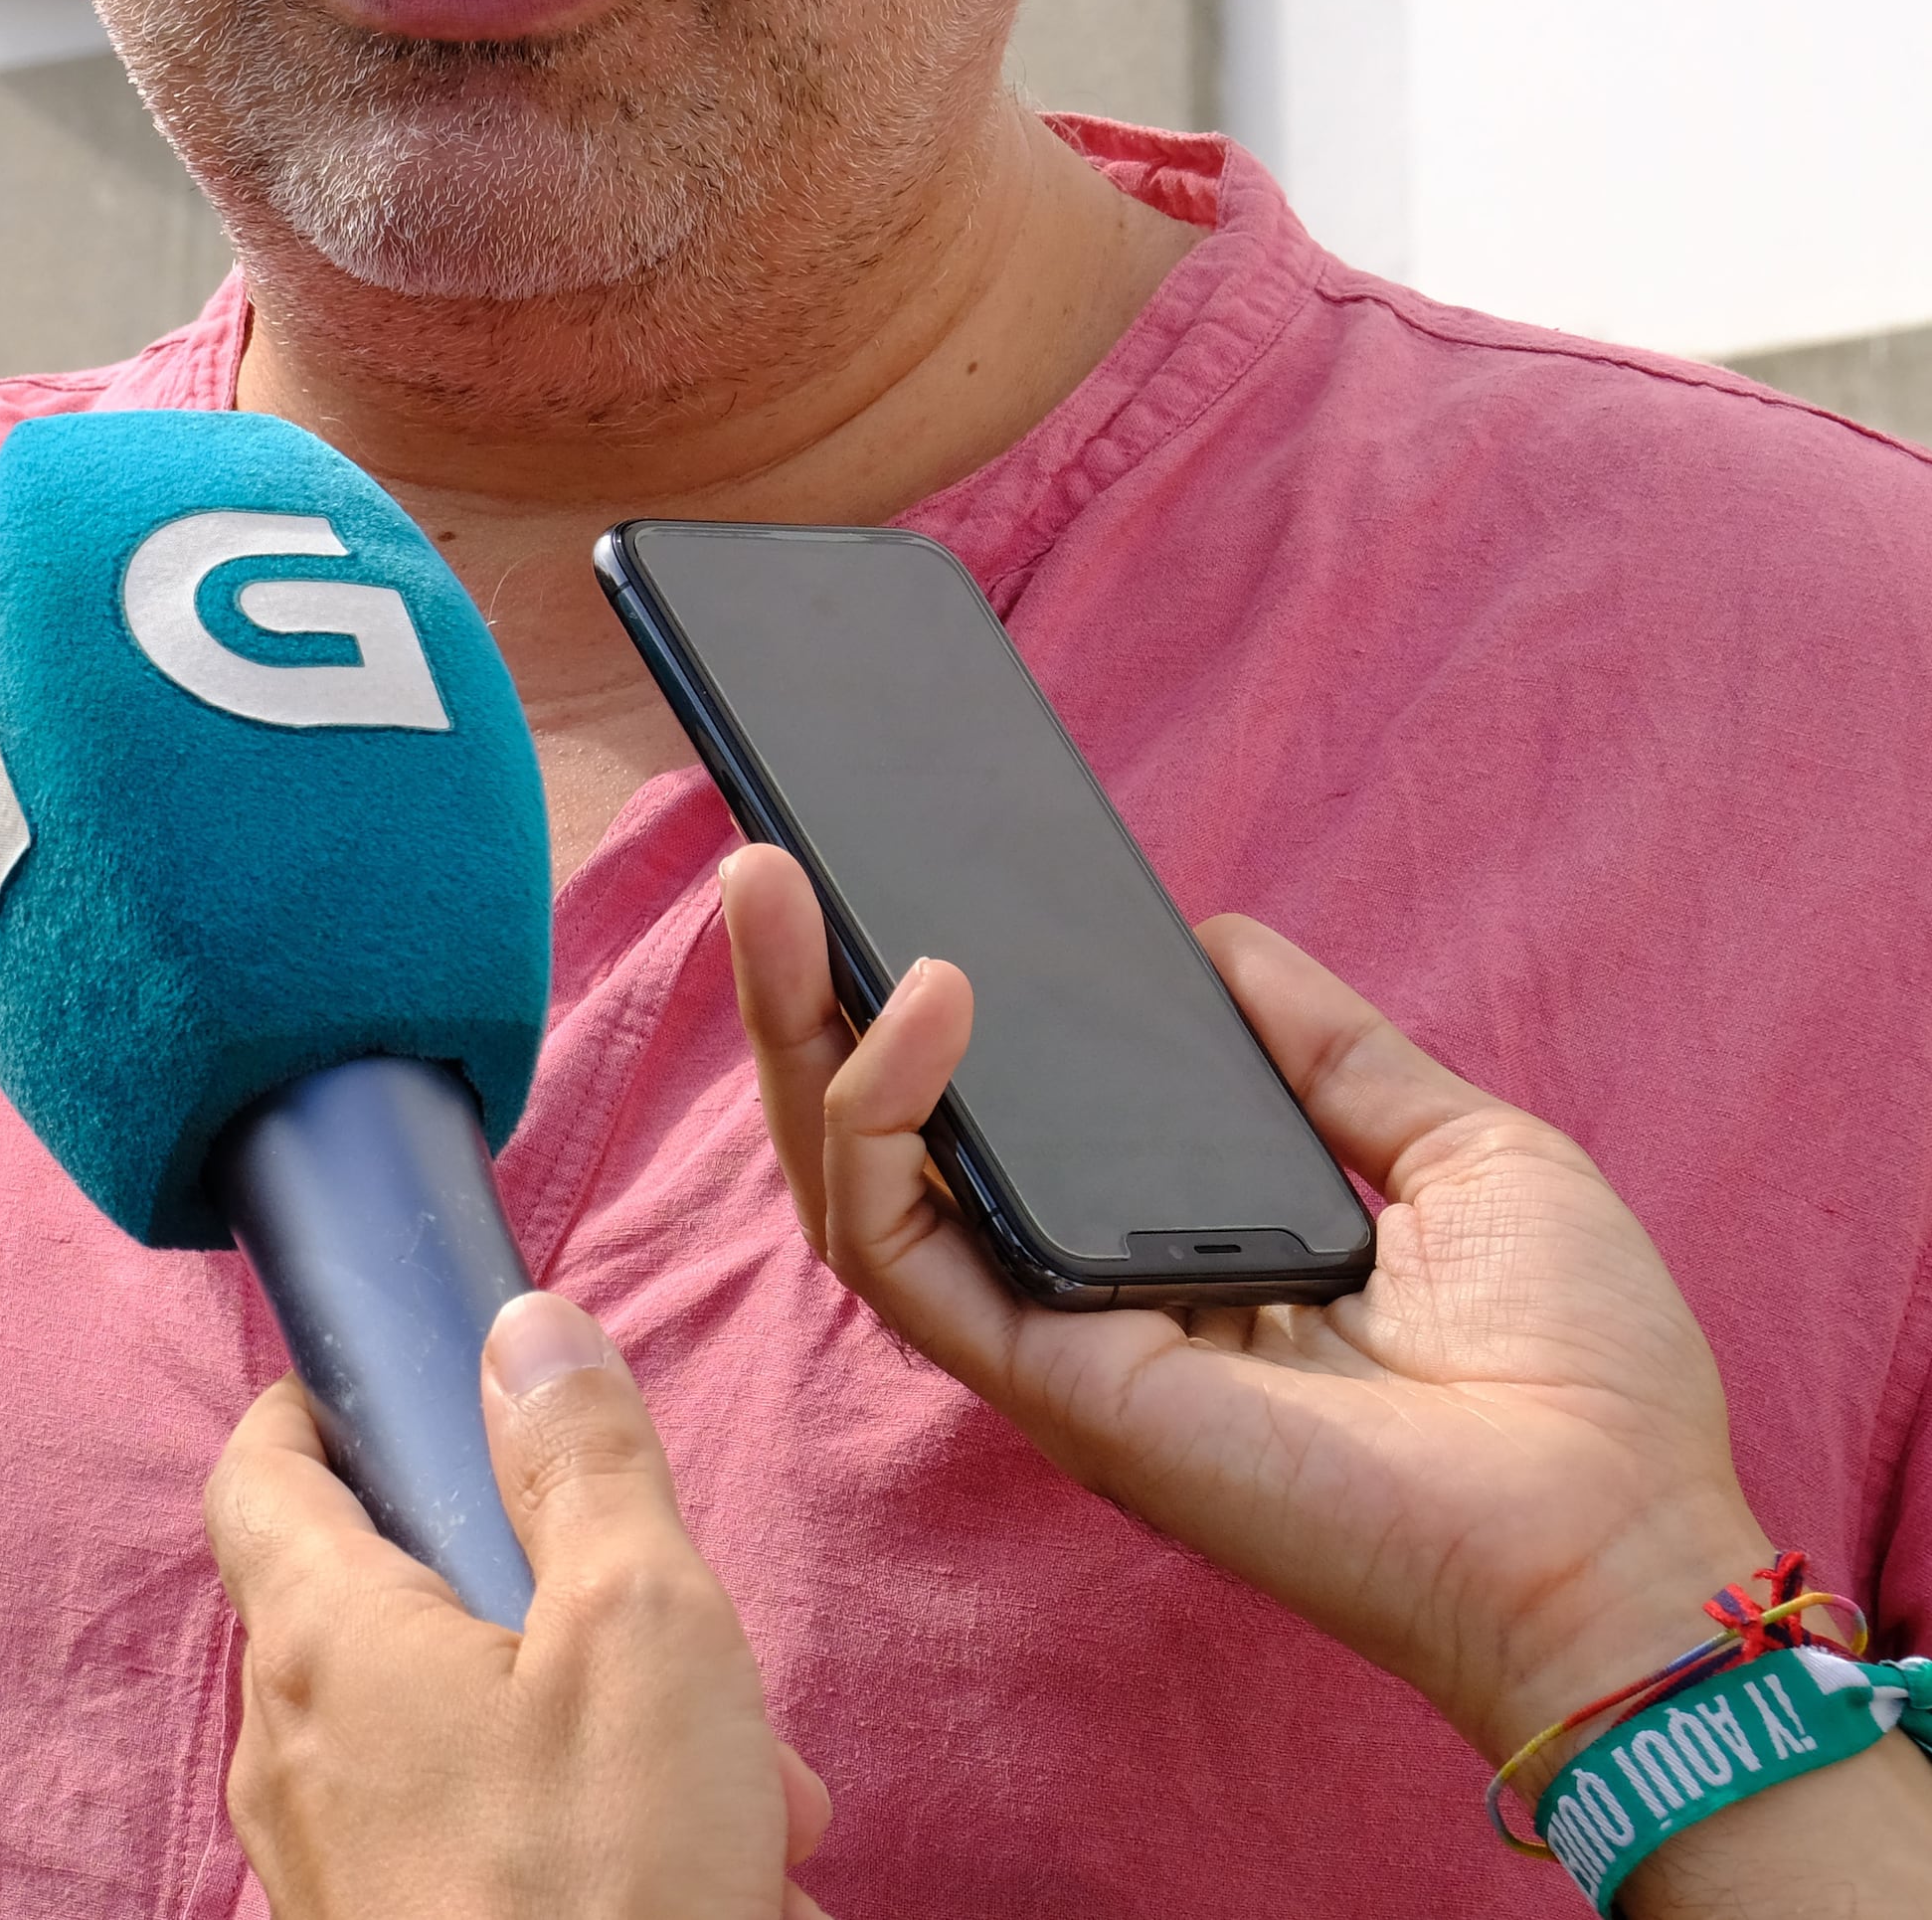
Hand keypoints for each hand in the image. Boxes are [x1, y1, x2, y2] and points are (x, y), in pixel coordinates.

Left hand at [209, 1290, 831, 1919]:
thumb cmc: (608, 1894)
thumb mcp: (642, 1633)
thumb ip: (583, 1466)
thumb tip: (525, 1332)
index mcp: (322, 1641)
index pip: (259, 1472)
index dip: (321, 1408)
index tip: (400, 1385)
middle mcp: (290, 1752)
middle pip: (394, 1608)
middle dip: (553, 1609)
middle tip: (688, 1661)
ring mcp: (326, 1868)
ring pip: (458, 1740)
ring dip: (598, 1743)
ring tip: (740, 1813)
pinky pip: (474, 1852)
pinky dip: (580, 1847)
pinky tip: (708, 1892)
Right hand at [720, 845, 1760, 1760]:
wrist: (1626, 1530)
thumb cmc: (1579, 1377)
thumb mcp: (1461, 1152)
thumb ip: (1329, 1053)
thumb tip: (1218, 940)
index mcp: (1160, 1258)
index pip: (991, 1127)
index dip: (917, 1014)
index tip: (892, 884)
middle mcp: (1078, 1303)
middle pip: (881, 1146)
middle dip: (799, 999)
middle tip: (767, 864)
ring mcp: (1050, 1347)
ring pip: (851, 1189)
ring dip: (791, 1034)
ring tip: (774, 893)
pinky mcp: (1049, 1385)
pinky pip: (901, 1251)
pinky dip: (880, 1117)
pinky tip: (925, 1002)